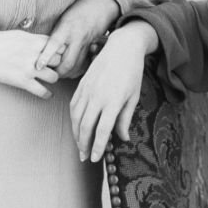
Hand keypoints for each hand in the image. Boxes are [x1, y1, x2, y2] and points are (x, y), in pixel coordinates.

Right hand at [0, 29, 58, 98]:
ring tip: (49, 79)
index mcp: (35, 42)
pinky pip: (42, 91)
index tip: (55, 55)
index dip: (59, 52)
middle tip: (53, 67)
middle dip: (57, 65)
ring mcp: (29, 69)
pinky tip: (47, 94)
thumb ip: (35, 40)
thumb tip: (46, 43)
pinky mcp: (22, 81)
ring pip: (54, 77)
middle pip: (59, 61)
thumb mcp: (20, 35)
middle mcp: (35, 55)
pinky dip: (47, 94)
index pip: (59, 47)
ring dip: (53, 78)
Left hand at [36, 0, 120, 77]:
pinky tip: (70, 70)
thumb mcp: (63, 18)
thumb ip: (56, 34)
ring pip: (77, 66)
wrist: (102, 6)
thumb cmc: (79, 10)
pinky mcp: (92, 48)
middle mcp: (77, 37)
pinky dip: (76, 70)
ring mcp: (87, 44)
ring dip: (67, 73)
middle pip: (68, 62)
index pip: (54, 44)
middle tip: (49, 73)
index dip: (45, 57)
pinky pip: (84, 64)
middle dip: (58, 72)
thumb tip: (42, 48)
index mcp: (67, 27)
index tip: (38, 67)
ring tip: (58, 73)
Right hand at [69, 22, 158, 161]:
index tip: (96, 159)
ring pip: (76, 117)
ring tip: (80, 146)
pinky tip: (77, 127)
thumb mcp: (134, 97)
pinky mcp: (81, 84)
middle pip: (86, 126)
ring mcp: (87, 90)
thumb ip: (126, 119)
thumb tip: (123, 138)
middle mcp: (97, 96)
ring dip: (76, 134)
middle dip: (84, 144)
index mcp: (113, 100)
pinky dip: (73, 119)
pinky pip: (73, 105)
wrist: (122, 48)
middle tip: (85, 157)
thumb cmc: (132, 73)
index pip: (102, 129)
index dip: (97, 146)